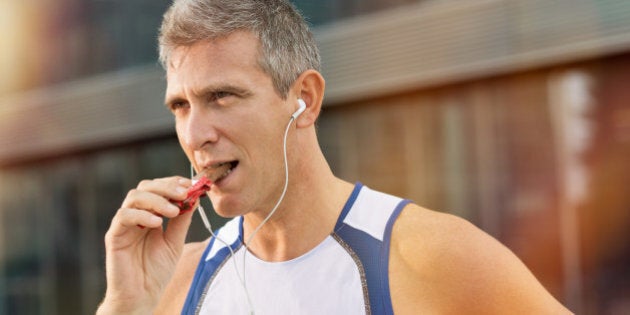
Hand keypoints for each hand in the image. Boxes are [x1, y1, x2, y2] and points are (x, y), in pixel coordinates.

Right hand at [97, 176, 193, 313]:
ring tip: (173, 211)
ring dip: (156, 199)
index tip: (190, 185)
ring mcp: (124, 224)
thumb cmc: (157, 270)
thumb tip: (194, 197)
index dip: (173, 183)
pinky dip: (141, 215)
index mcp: (150, 214)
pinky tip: (157, 223)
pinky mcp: (114, 236)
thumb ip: (182, 220)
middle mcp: (136, 215)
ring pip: (134, 196)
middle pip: (145, 187)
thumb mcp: (175, 241)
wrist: (142, 295)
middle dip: (166, 187)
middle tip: (183, 193)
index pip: (158, 188)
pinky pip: (123, 216)